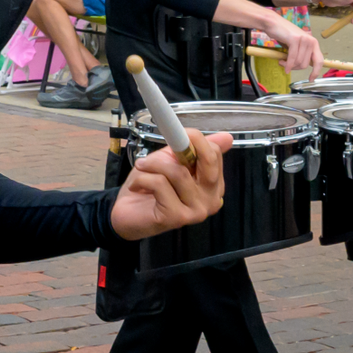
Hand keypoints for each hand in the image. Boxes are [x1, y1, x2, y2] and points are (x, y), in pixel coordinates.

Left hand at [110, 131, 230, 239]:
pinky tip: (137, 186)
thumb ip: (193, 148)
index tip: (177, 134)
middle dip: (183, 145)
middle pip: (208, 162)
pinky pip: (161, 184)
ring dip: (154, 164)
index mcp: (213, 185)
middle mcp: (212, 200)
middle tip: (163, 145)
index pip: (215, 155)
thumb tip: (227, 137)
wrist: (126, 215)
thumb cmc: (149, 187)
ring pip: (179, 172)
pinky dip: (143, 179)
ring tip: (142, 168)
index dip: (195, 139)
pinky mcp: (179, 217)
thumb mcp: (171, 160)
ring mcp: (197, 211)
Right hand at [270, 20, 323, 73]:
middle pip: (306, 64)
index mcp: (313, 43)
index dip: (316, 71)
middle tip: (287, 66)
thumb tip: (303, 66)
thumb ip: (302, 54)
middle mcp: (311, 41)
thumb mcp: (296, 45)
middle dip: (295, 68)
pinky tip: (282, 64)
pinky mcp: (295, 40)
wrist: (273, 23)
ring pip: (299, 62)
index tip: (311, 79)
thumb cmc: (283, 35)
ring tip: (282, 61)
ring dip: (289, 65)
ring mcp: (304, 40)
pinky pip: (292, 58)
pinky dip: (287, 64)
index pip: (319, 60)